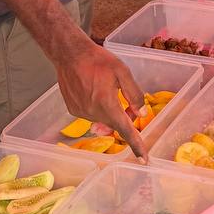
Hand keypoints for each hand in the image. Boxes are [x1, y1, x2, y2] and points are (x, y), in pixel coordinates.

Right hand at [56, 40, 147, 160]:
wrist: (70, 54)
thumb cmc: (98, 60)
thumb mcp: (122, 72)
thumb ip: (134, 94)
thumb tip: (141, 114)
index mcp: (107, 104)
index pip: (125, 130)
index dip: (136, 145)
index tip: (144, 159)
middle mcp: (93, 113)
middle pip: (115, 124)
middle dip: (125, 118)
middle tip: (130, 104)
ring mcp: (81, 113)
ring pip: (103, 120)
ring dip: (111, 113)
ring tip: (109, 92)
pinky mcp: (73, 110)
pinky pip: (92, 115)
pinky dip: (98, 109)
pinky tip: (95, 92)